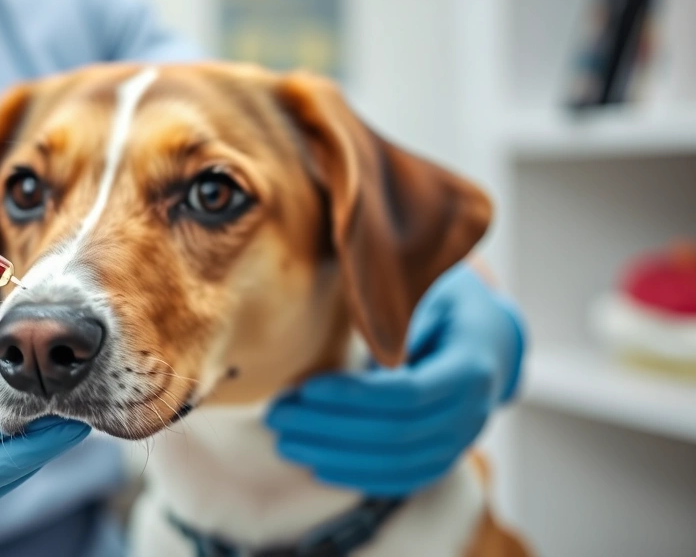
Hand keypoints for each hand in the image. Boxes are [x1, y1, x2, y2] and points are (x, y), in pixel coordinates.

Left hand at [266, 263, 524, 496]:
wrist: (490, 339)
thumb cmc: (448, 301)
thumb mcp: (429, 287)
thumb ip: (396, 307)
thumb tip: (356, 322)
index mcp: (471, 367)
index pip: (408, 393)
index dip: (354, 395)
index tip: (306, 387)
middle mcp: (472, 414)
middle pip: (394, 432)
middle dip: (328, 427)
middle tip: (276, 414)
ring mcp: (461, 443)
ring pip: (394, 462)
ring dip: (334, 455)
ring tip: (283, 440)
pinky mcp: (444, 458)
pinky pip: (400, 478)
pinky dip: (356, 475)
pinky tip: (314, 464)